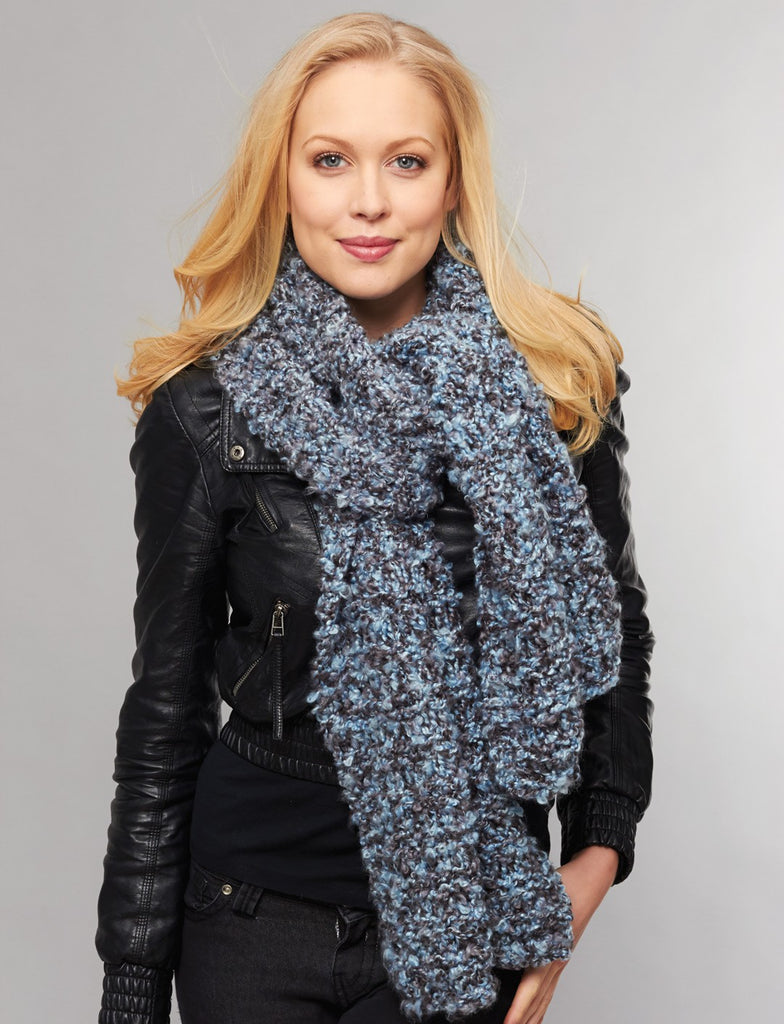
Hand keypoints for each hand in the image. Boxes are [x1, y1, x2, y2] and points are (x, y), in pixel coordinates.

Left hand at [502, 846, 618, 1023]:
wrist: (589, 881)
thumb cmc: (561, 886)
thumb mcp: (533, 896)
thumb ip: (513, 914)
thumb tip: (486, 923)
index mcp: (548, 949)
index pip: (530, 988)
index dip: (517, 1009)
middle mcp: (555, 960)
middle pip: (537, 1001)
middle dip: (522, 1020)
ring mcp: (559, 961)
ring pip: (544, 998)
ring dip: (531, 1017)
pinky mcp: (559, 957)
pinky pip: (548, 989)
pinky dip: (540, 1006)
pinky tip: (534, 1015)